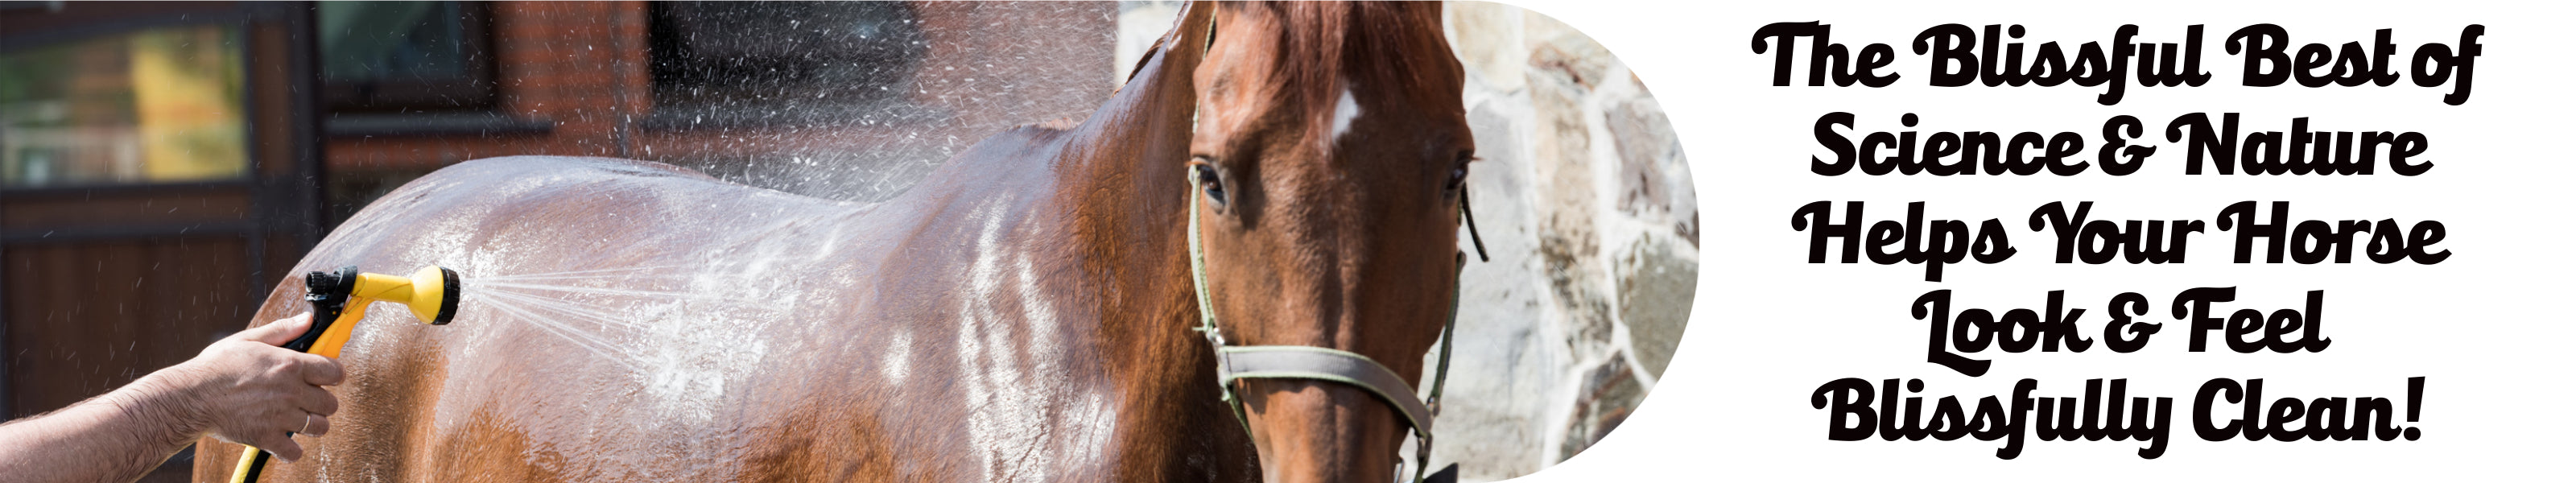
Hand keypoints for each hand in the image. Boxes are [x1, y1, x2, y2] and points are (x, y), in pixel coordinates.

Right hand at [172, 313, 343, 461]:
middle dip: (322, 401)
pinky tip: (282, 440)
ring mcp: (280, 417)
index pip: (335, 372)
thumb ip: (282, 331)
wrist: (190, 397)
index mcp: (290, 365)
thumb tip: (308, 319)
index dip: (334, 375)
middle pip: (331, 403)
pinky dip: (291, 450)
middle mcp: (290, 391)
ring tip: (297, 419)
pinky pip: (294, 452)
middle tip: (307, 399)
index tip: (327, 378)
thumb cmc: (215, 366)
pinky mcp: (265, 438)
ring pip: (319, 427)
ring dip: (312, 424)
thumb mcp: (248, 339)